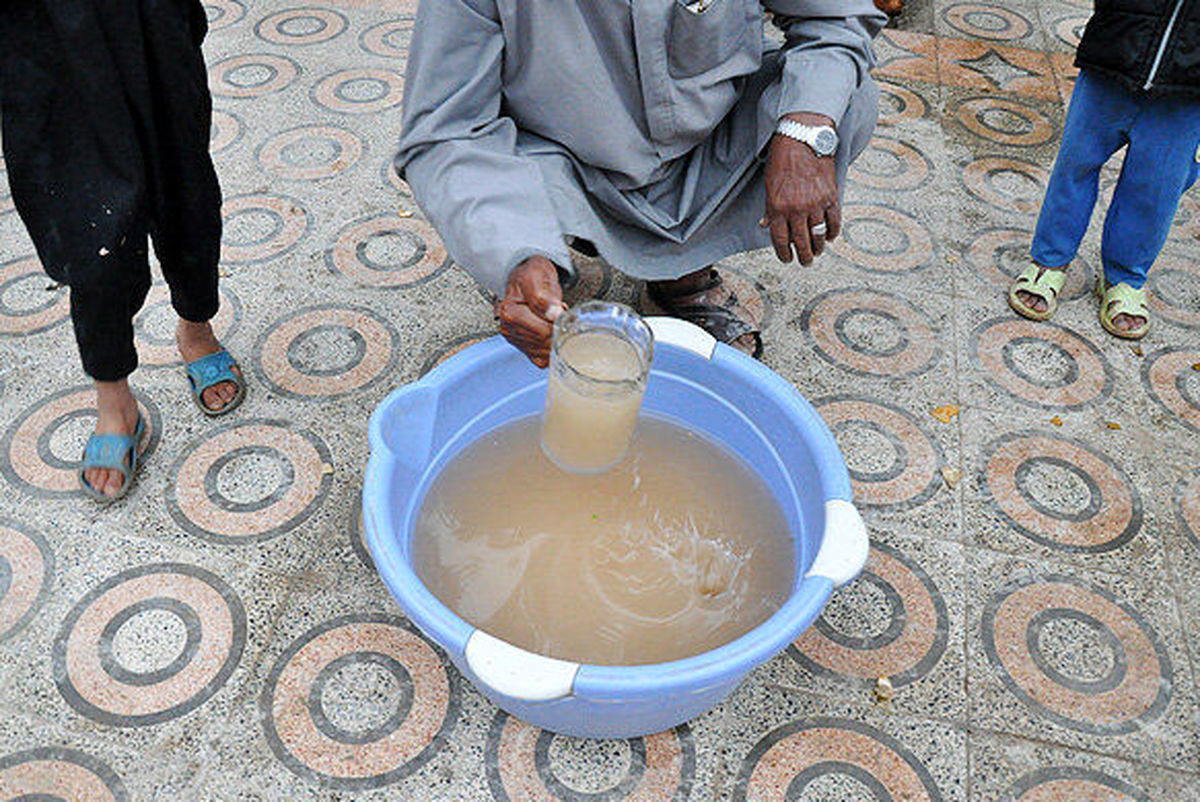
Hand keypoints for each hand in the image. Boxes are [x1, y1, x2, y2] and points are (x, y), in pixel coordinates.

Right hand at [497, 256, 564, 367]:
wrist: (528, 279)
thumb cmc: (531, 277)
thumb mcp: (536, 277)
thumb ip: (543, 296)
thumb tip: (554, 313)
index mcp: (509, 313)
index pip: (543, 331)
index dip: (559, 321)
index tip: (560, 308)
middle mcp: (509, 329)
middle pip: (545, 342)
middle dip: (558, 328)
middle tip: (558, 312)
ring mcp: (516, 341)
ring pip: (545, 352)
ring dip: (556, 337)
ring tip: (552, 320)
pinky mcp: (525, 349)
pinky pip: (544, 358)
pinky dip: (553, 348)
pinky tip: (551, 332)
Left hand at [762, 113, 840, 266]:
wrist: (803, 139)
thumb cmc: (782, 160)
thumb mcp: (769, 185)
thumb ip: (769, 208)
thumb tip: (765, 225)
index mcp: (778, 208)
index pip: (780, 240)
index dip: (783, 254)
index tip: (787, 259)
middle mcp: (796, 209)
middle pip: (801, 242)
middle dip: (803, 256)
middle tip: (805, 262)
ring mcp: (815, 204)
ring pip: (818, 235)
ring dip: (818, 247)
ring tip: (817, 252)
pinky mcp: (831, 197)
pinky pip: (834, 222)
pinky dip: (832, 232)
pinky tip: (830, 238)